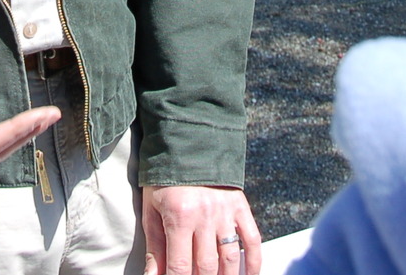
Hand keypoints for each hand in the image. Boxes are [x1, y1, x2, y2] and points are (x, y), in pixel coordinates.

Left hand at [142, 184, 260, 274]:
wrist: (189, 143)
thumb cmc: (165, 178)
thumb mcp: (152, 209)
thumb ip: (155, 247)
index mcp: (180, 216)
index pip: (180, 265)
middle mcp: (205, 216)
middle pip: (207, 267)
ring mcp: (226, 213)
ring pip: (231, 259)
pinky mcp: (241, 207)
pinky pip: (253, 240)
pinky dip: (253, 262)